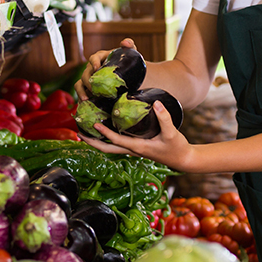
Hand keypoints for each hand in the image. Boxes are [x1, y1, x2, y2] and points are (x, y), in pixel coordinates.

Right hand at [74, 38, 136, 100]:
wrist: (131, 77)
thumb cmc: (128, 64)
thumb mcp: (131, 54)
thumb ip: (129, 46)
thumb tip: (125, 42)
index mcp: (100, 58)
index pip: (93, 58)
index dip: (94, 62)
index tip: (96, 68)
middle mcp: (92, 68)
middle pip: (86, 74)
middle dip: (88, 81)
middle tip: (94, 89)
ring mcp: (89, 80)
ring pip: (80, 84)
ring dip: (81, 92)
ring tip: (86, 100)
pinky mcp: (89, 90)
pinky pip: (82, 94)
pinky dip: (82, 100)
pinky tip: (85, 106)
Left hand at [79, 99, 193, 172]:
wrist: (183, 159)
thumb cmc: (177, 147)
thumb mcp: (171, 132)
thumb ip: (164, 117)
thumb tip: (156, 102)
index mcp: (138, 148)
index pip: (117, 141)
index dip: (105, 133)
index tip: (94, 124)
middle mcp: (132, 150)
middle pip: (107, 149)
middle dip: (92, 142)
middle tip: (79, 133)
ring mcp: (134, 150)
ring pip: (110, 147)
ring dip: (97, 141)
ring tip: (85, 131)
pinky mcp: (137, 147)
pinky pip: (117, 144)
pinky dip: (107, 138)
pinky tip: (104, 130)